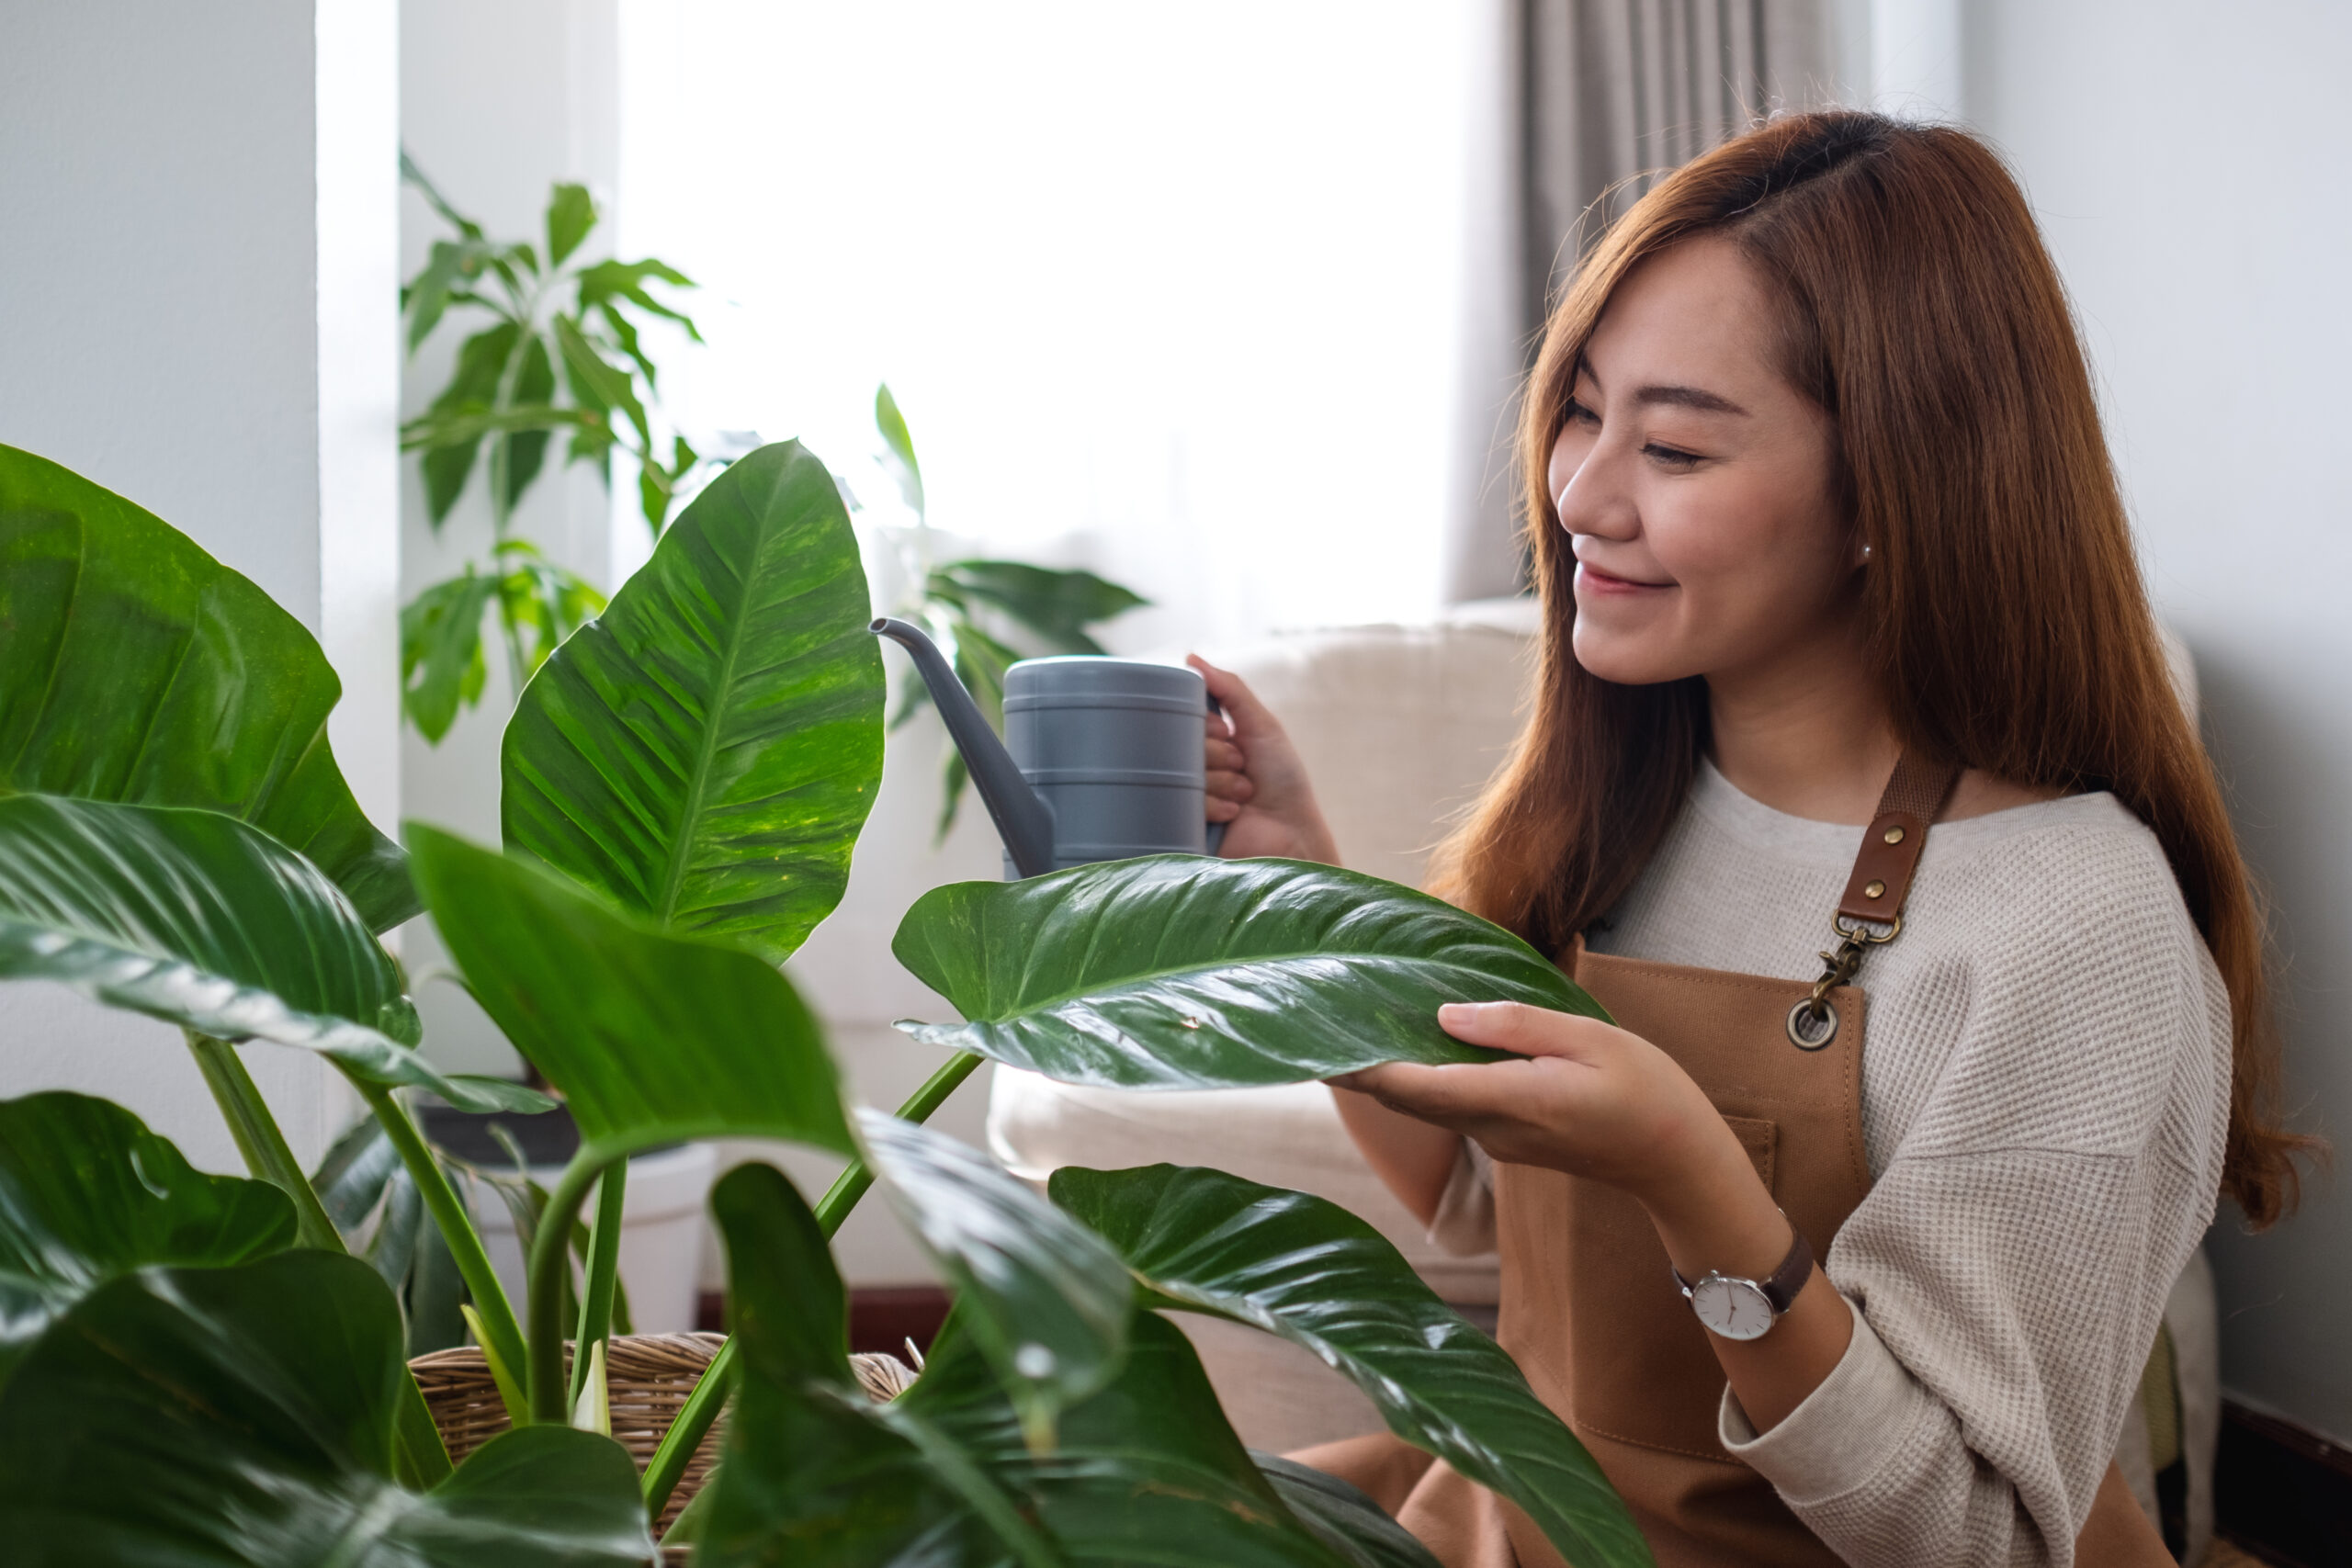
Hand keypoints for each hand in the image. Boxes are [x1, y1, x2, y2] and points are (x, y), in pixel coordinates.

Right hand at [1189, 654, 1339, 864]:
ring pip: (1182, 774)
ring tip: (1243, 795)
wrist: (1292, 834)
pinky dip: (1212, 806)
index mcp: (1208, 742)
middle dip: (1218, 755)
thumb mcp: (1262, 726)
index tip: (1229, 735)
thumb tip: (1190, 657)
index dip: (1208, 726)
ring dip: (1220, 782)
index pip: (1184, 719)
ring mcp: (1187, 797)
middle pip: (1181, 745)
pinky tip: (1233, 814)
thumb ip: (1231, 689)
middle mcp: (1194, 767)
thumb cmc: (1283, 781)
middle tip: (1242, 767)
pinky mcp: (1181, 825)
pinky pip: (1182, 804)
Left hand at [1334, 1002, 1776, 1266]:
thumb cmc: (1644, 1090)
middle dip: (1358, 1070)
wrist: (1676, 1160)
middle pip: (1410, 1098)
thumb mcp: (1588, 1038)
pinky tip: (1410, 1046)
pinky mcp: (1509, 1139)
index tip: (1319, 1047)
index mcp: (1513, 1101)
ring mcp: (1499, 1140)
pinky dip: (1421, 1079)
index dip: (1364, 1069)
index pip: (1419, 1086)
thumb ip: (1516, 1025)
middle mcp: (1494, 1129)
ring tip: (1347, 1028)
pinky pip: (1452, 1106)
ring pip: (1427, 1104)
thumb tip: (1447, 1014)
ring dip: (1386, 1073)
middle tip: (1311, 1027)